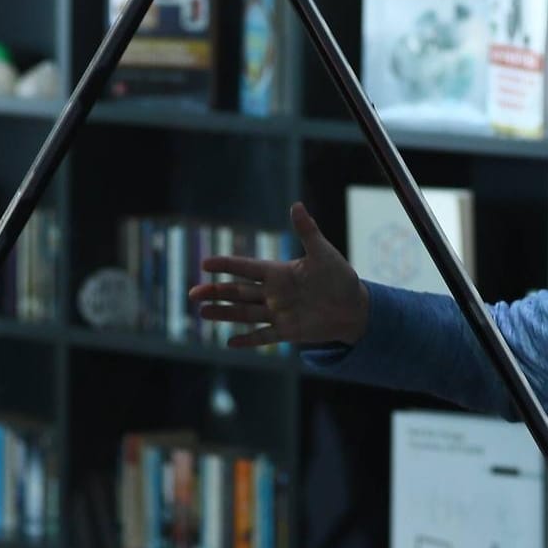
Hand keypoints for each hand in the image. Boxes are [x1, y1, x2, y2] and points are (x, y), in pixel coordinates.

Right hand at [188, 202, 369, 348]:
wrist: (355, 308)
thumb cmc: (340, 277)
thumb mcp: (323, 253)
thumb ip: (307, 232)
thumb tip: (296, 205)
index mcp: (278, 272)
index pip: (246, 268)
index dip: (226, 266)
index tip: (205, 264)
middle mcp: (273, 293)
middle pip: (238, 292)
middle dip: (215, 292)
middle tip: (192, 294)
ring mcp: (278, 313)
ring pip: (244, 313)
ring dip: (224, 313)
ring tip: (202, 313)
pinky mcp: (287, 332)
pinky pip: (263, 336)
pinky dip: (248, 340)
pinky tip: (229, 342)